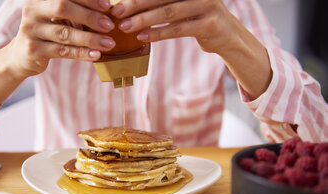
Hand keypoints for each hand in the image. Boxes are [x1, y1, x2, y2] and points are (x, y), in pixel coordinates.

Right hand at [10, 0, 116, 76]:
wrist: (22, 56)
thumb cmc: (48, 34)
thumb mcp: (59, 19)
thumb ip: (76, 13)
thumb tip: (106, 11)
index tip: (107, 6)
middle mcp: (33, 11)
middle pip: (62, 8)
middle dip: (89, 16)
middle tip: (110, 25)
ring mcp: (31, 30)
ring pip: (64, 33)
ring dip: (90, 39)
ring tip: (108, 43)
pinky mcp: (33, 50)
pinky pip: (62, 51)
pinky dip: (81, 53)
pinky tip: (96, 55)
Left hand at [111, 0, 240, 54]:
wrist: (228, 35)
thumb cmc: (199, 19)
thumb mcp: (184, 5)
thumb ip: (164, 2)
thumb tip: (132, 6)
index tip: (118, 2)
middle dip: (137, 4)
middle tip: (117, 12)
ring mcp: (206, 5)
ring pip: (169, 12)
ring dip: (144, 20)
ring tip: (125, 27)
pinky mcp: (208, 24)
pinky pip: (178, 29)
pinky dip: (159, 33)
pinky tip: (143, 37)